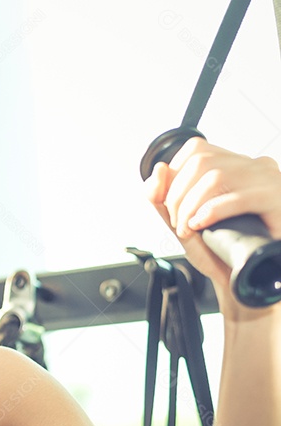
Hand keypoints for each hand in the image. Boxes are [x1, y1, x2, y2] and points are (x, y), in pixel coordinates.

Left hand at [145, 138, 280, 314]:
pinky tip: (201, 225)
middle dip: (177, 196)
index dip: (173, 175)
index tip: (170, 204)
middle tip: (179, 223)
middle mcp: (254, 165)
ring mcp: (267, 179)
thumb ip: (163, 199)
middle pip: (201, 162)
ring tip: (189, 228)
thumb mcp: (184, 221)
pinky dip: (210, 212)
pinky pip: (236, 197)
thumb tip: (156, 171)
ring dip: (190, 206)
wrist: (247, 276)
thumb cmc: (220, 249)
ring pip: (215, 177)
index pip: (196, 149)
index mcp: (235, 164)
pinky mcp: (276, 198)